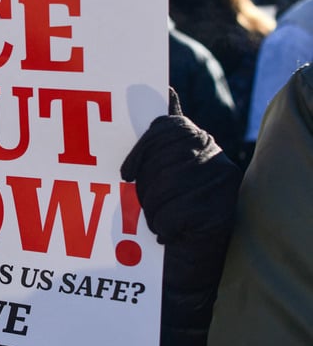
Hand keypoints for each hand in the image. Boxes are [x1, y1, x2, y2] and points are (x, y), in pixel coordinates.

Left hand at [120, 89, 240, 243]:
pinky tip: (167, 231)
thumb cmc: (174, 202)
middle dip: (144, 184)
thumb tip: (168, 92)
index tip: (126, 174)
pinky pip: (171, 215)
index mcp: (203, 144)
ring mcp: (220, 186)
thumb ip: (167, 136)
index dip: (141, 150)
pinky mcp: (219, 214)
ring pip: (163, 189)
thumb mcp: (171, 165)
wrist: (196, 253)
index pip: (169, 127)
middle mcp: (217, 160)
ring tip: (157, 216)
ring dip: (151, 207)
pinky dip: (161, 226)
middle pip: (161, 160)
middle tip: (142, 200)